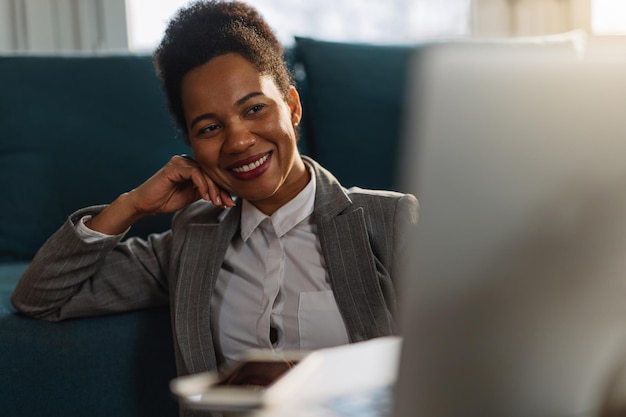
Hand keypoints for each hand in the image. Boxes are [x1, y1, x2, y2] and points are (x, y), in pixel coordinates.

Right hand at [84, 155, 234, 234]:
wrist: (146, 204)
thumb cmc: (166, 200)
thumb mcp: (192, 196)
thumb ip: (206, 191)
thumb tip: (226, 195)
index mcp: (192, 167)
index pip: (212, 175)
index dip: (223, 189)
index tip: (230, 202)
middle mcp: (187, 162)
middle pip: (211, 173)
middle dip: (221, 189)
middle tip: (227, 203)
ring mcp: (180, 162)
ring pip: (205, 172)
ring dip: (213, 189)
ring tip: (216, 202)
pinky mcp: (174, 166)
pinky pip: (194, 173)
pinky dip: (202, 185)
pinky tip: (205, 196)